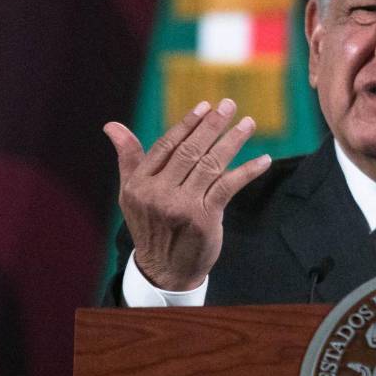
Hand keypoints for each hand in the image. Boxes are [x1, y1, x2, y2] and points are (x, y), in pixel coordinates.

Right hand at [103, 98, 270, 290]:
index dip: (187, 124)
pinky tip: (264, 160)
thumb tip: (112, 125)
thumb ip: (128, 158)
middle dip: (212, 125)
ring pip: (211, 164)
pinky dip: (247, 171)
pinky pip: (229, 186)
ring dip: (232, 141)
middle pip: (190, 151)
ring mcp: (182, 205)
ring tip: (248, 123)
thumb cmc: (150, 226)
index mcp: (139, 184)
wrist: (165, 270)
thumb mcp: (131, 194)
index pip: (166, 146)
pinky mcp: (204, 217)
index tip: (205, 106)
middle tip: (229, 104)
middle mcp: (158, 193)